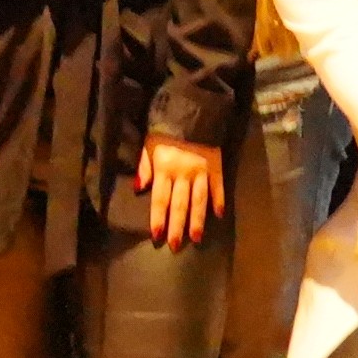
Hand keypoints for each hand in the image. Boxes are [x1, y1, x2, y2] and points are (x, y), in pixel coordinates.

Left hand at [136, 135, 226, 249]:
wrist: (192, 112)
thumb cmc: (165, 130)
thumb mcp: (149, 145)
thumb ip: (144, 167)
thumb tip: (138, 189)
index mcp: (164, 169)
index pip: (160, 199)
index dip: (158, 218)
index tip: (157, 236)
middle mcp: (183, 174)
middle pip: (179, 204)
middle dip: (177, 226)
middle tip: (175, 246)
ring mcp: (201, 172)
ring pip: (199, 200)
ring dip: (197, 220)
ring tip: (196, 238)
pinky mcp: (216, 167)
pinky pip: (218, 187)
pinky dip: (219, 200)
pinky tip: (219, 215)